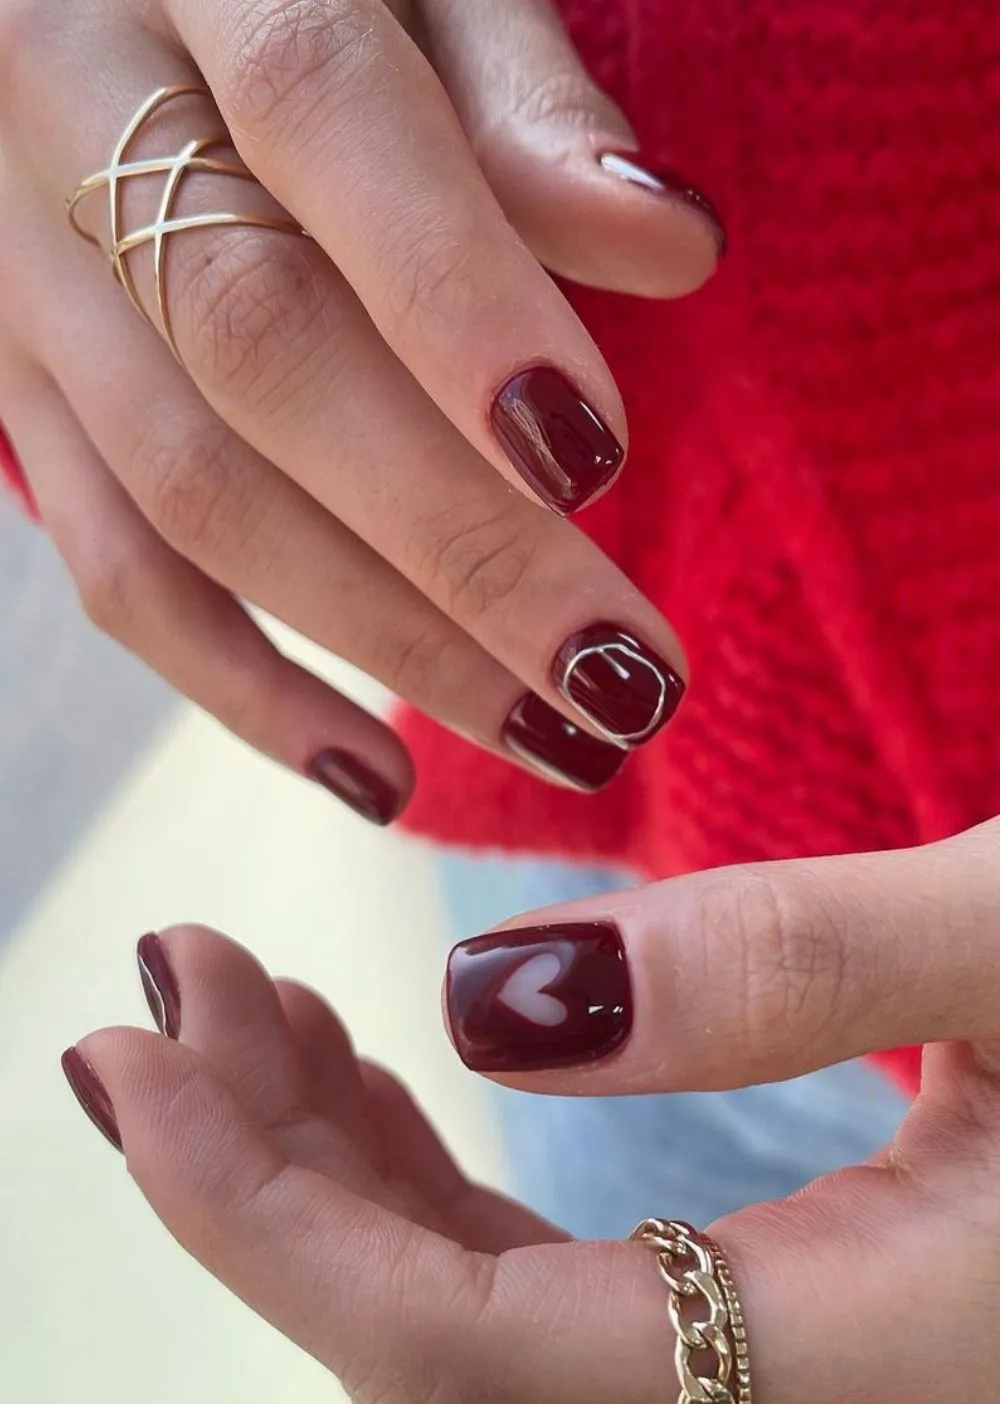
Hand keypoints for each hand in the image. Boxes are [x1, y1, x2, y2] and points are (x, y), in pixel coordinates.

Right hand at [0, 0, 718, 820]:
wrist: (87, 3)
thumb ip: (520, 91)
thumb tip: (668, 247)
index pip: (322, 120)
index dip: (456, 298)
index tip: (595, 458)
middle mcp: (62, 111)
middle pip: (256, 352)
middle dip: (456, 541)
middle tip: (622, 680)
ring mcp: (13, 273)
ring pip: (186, 489)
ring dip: (381, 640)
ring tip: (552, 736)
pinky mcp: (10, 394)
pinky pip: (111, 566)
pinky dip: (244, 687)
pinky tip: (376, 773)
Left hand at [65, 819, 999, 1403]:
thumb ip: (799, 967)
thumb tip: (494, 990)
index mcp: (882, 1375)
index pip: (475, 1368)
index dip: (272, 1226)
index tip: (142, 1059)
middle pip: (445, 1366)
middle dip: (270, 1180)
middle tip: (173, 988)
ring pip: (487, 1343)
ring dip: (340, 1181)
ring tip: (248, 1008)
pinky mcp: (797, 1340)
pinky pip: (558, 1304)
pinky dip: (439, 1191)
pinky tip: (382, 1075)